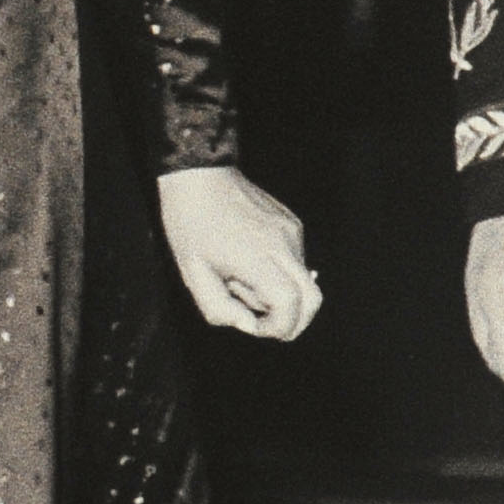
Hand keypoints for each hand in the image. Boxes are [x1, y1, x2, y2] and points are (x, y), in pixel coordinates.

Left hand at [157, 166, 322, 339]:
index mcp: (257, 257)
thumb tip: (250, 325)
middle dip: (293, 322)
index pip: (291, 306)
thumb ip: (220, 310)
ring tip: (241, 277)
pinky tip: (248, 260)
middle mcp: (283, 244)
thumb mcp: (193, 275)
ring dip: (279, 294)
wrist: (199, 175)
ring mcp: (291, 232)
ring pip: (304, 281)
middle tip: (263, 323)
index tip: (256, 327)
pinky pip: (296, 260)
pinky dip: (279, 273)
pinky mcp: (292, 223)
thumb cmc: (190, 225)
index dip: (279, 328)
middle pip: (313, 299)